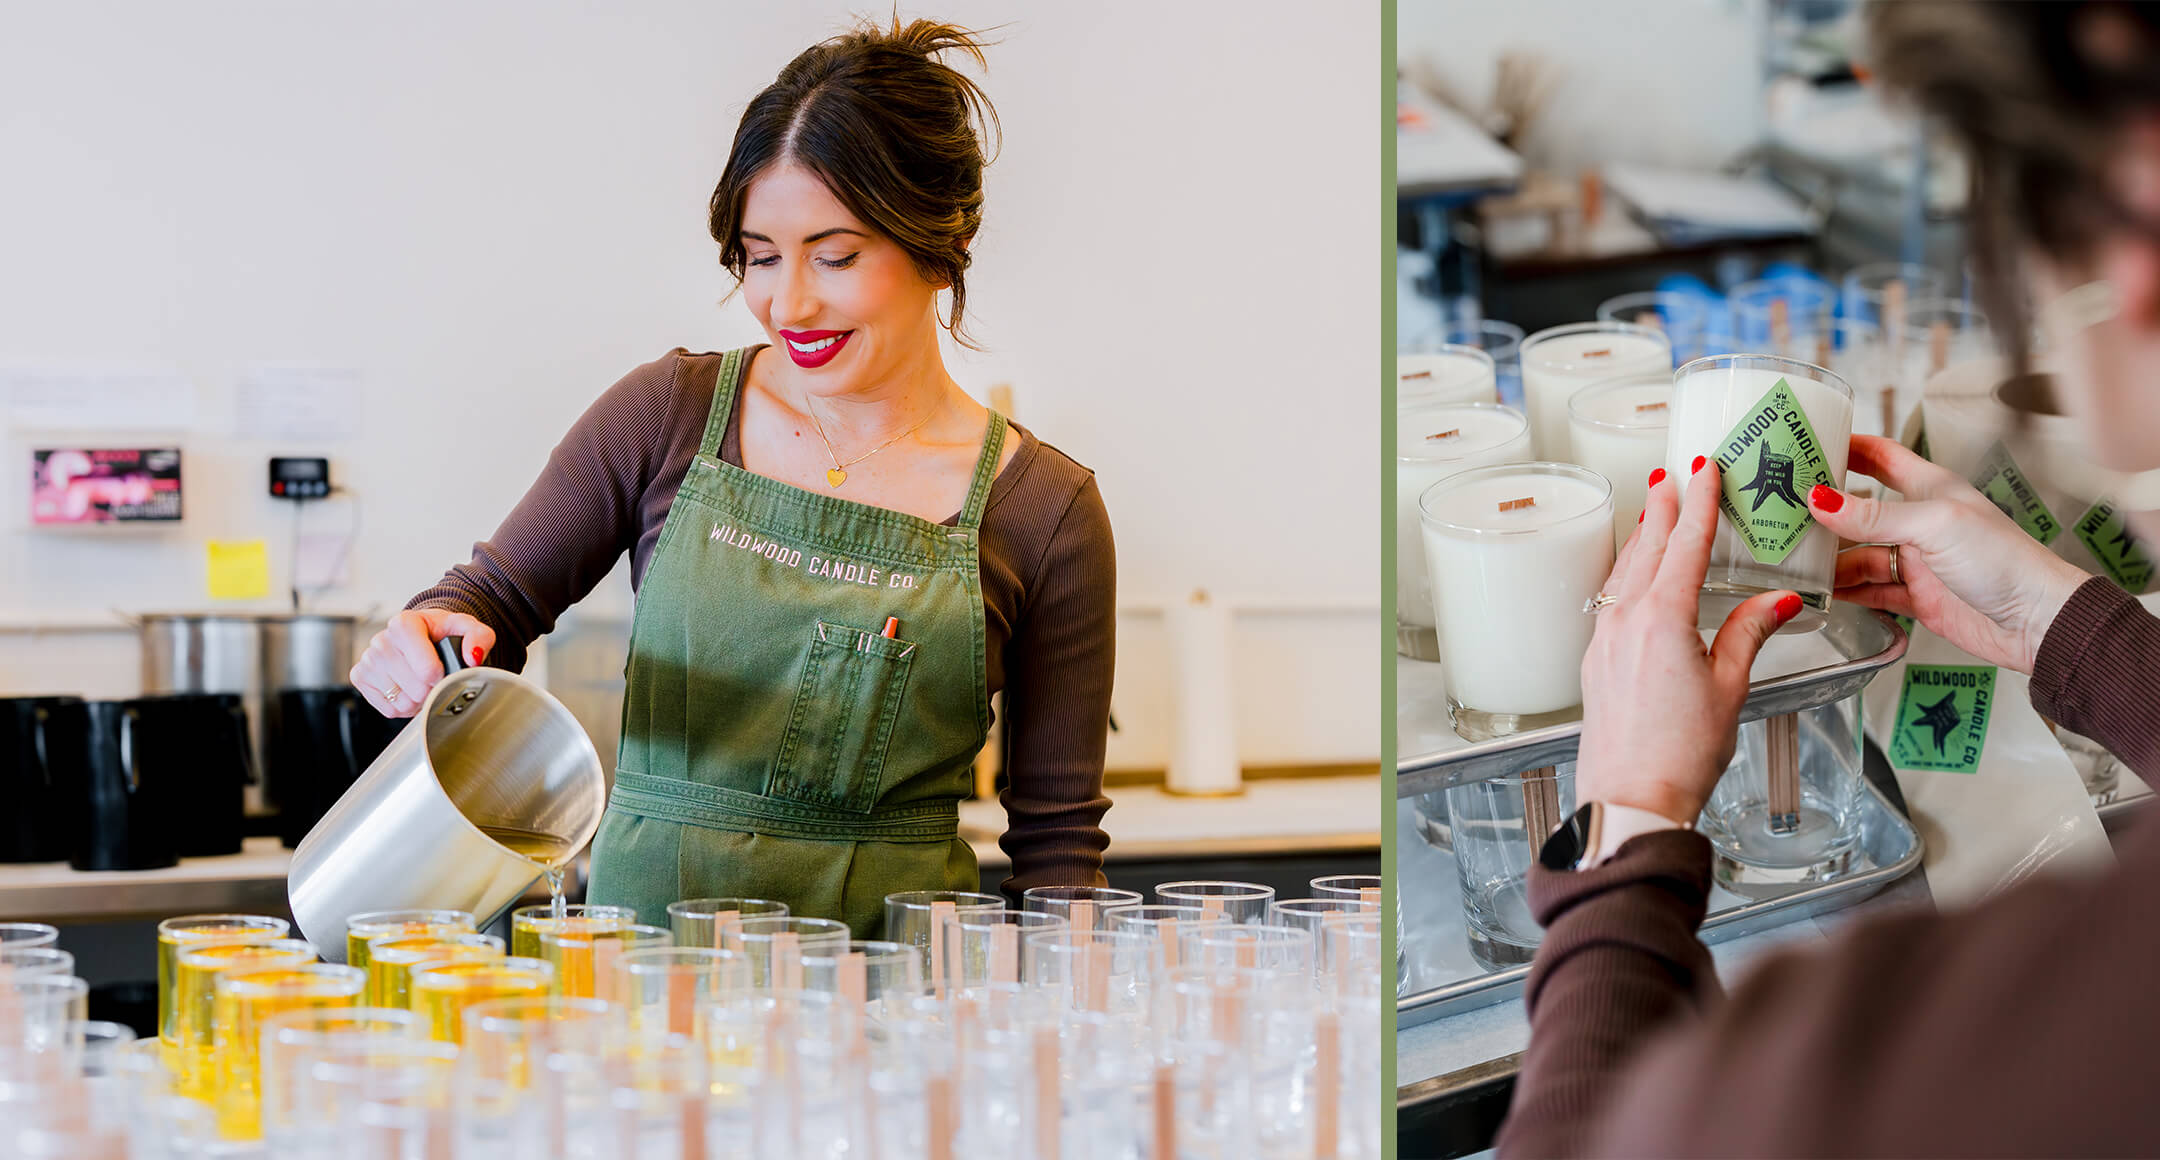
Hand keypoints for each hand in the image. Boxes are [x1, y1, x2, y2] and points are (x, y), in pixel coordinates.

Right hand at [350, 609, 495, 717]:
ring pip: (402, 701)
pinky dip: (403, 706)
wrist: (420, 633)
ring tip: (421, 682)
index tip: (443, 668)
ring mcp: (368, 659)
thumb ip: (479, 637)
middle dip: (431, 689)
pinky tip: (407, 688)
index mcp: (404, 623)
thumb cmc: (441, 631)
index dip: (440, 675)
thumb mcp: (466, 627)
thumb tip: (472, 657)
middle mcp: (381, 640)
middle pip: (416, 688)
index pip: (427, 669)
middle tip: (434, 677)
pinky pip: (388, 708)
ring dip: (418, 699)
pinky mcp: (359, 677)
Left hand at [1576, 460, 1802, 825]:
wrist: (1630, 798)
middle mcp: (1625, 620)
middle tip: (1672, 473)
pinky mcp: (1595, 660)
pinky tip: (1635, 574)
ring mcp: (1604, 639)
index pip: (1685, 544)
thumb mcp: (1730, 687)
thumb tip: (1777, 600)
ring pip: (1625, 572)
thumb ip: (1749, 634)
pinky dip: (1629, 573)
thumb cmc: (1680, 753)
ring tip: (1654, 511)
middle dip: (1663, 508)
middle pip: (1648, 548)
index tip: (1704, 468)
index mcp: (1662, 618)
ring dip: (1643, 537)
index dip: (1700, 503)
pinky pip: (1613, 599)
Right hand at [1808, 435, 2090, 674]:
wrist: (2035, 620)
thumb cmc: (2002, 560)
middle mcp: (1920, 522)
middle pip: (1860, 510)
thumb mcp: (1933, 526)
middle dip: (1824, 511)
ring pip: (1859, 554)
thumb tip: (1818, 499)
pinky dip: (1847, 592)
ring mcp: (1916, 561)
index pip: (1881, 456)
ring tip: (1794, 560)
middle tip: (1781, 510)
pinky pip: (1870, 591)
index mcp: (1930, 489)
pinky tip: (1822, 592)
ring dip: (1830, 559)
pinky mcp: (1917, 597)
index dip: (1847, 447)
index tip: (1809, 443)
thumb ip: (1874, 515)